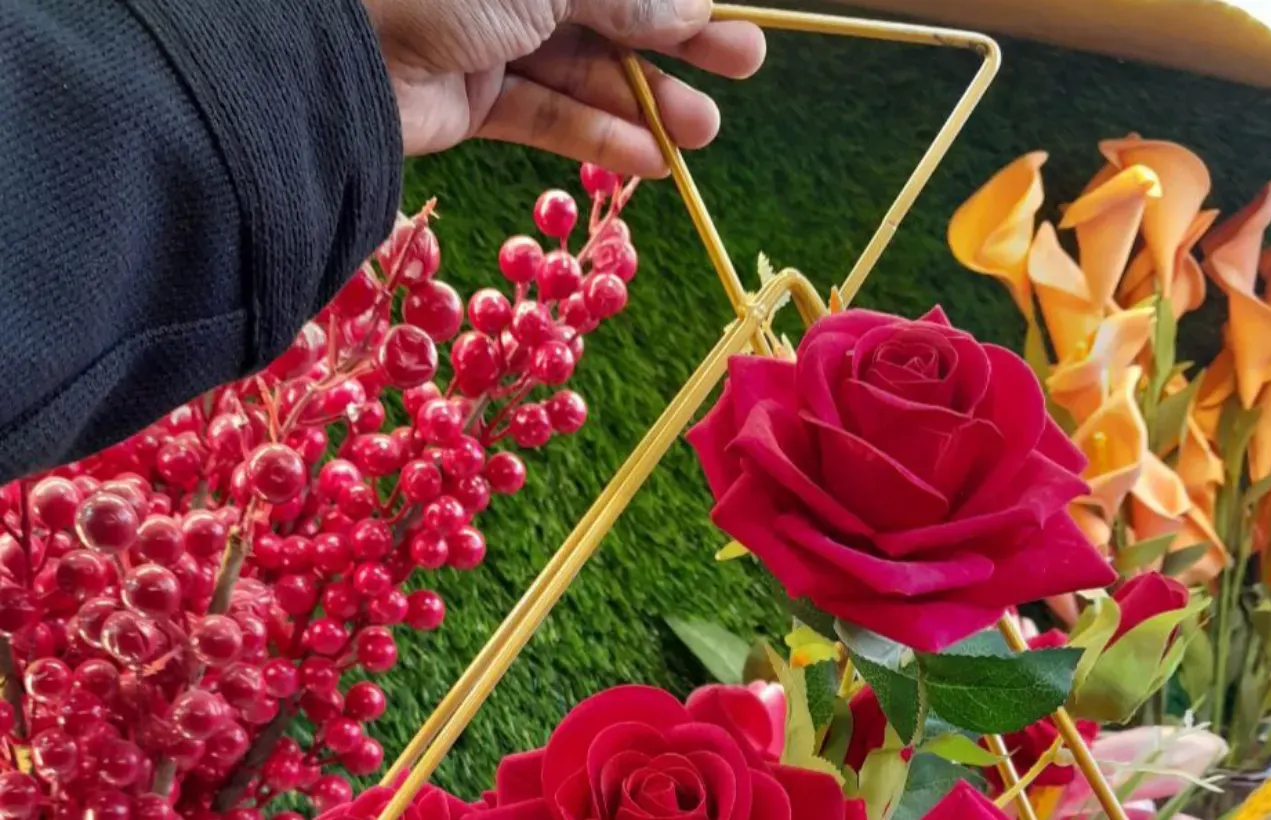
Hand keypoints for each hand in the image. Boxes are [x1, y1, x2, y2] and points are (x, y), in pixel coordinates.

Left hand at [360, 0, 765, 169]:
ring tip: (705, 131)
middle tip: (745, 61)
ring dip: (645, 97)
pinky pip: (542, 112)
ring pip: (581, 62)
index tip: (722, 9)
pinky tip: (649, 159)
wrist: (331, 51)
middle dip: (677, 34)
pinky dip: (595, 136)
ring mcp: (482, 28)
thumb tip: (689, 8)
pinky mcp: (463, 94)